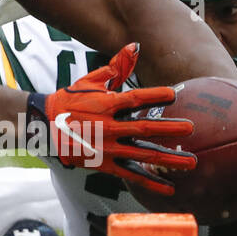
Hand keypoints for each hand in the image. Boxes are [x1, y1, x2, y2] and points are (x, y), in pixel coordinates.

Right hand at [26, 43, 193, 194]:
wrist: (45, 126)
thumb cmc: (71, 100)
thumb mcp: (91, 80)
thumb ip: (116, 67)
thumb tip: (135, 46)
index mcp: (107, 104)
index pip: (136, 99)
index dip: (155, 96)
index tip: (174, 95)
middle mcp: (109, 126)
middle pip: (144, 128)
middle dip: (169, 129)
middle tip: (190, 129)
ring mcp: (107, 148)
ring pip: (142, 154)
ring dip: (168, 159)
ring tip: (191, 162)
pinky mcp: (104, 164)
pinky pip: (131, 175)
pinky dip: (150, 182)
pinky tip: (169, 189)